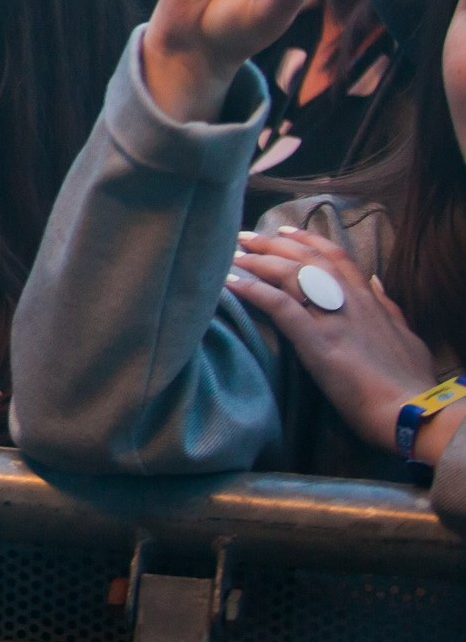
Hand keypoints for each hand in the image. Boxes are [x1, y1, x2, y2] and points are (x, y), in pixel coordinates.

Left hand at [228, 227, 436, 454]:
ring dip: (258, 261)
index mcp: (369, 300)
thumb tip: (375, 281)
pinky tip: (231, 283)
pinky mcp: (318, 341)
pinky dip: (254, 291)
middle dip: (272, 244)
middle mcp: (350, 301)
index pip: (335, 256)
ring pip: (291, 275)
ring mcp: (332, 319)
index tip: (283, 231)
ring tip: (233, 256)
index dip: (308, 240)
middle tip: (244, 237)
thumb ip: (388, 307)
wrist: (411, 410)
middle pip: (306, 259)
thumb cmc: (409, 380)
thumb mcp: (406, 335)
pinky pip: (280, 306)